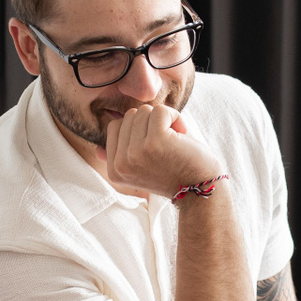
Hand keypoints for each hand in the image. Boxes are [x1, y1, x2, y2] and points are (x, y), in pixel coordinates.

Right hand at [102, 102, 224, 197]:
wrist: (201, 189)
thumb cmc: (175, 173)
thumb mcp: (141, 169)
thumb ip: (119, 158)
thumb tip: (98, 150)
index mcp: (114, 170)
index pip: (114, 127)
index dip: (137, 129)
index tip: (154, 146)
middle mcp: (121, 164)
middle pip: (128, 116)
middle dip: (151, 123)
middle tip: (168, 145)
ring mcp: (136, 153)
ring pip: (143, 111)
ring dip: (164, 120)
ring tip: (175, 141)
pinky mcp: (155, 142)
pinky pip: (160, 110)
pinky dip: (175, 116)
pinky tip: (182, 134)